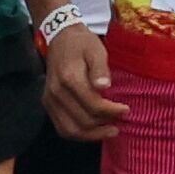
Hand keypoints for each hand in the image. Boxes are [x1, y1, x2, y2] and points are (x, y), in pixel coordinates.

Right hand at [41, 20, 126, 140]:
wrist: (60, 38)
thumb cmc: (82, 44)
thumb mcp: (96, 50)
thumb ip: (100, 68)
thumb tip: (104, 87)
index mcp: (69, 78)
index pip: (93, 105)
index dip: (112, 111)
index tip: (126, 110)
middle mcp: (56, 92)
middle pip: (83, 120)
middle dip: (104, 124)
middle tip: (121, 121)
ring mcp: (50, 100)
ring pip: (70, 130)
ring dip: (92, 135)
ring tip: (110, 131)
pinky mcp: (48, 105)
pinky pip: (62, 128)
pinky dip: (79, 134)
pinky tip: (94, 131)